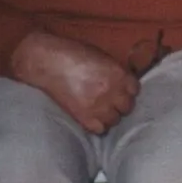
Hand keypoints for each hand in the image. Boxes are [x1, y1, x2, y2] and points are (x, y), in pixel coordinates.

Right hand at [10, 31, 138, 133]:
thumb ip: (115, 70)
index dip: (127, 90)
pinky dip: (97, 125)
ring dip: (109, 115)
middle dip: (120, 103)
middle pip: (127, 107)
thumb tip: (122, 80)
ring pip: (114, 120)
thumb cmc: (72, 53)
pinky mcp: (84, 118)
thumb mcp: (101, 56)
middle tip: (110, 100)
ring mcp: (99, 107)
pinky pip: (99, 129)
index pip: (135, 90)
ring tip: (100, 110)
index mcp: (119, 74)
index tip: (121, 90)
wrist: (47, 62)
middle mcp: (112, 92)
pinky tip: (92, 118)